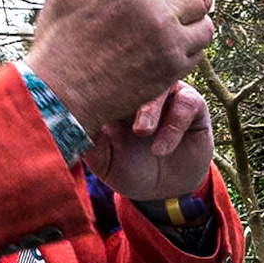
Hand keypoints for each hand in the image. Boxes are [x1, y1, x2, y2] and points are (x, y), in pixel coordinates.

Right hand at [23, 0, 215, 134]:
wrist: (61, 93)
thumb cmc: (60, 38)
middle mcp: (156, 12)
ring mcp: (168, 44)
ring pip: (205, 26)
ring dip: (197, 21)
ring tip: (184, 21)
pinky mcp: (171, 72)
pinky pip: (196, 55)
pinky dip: (189, 48)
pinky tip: (174, 46)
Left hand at [88, 83, 215, 199]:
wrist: (166, 189)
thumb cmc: (130, 169)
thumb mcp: (105, 162)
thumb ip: (91, 145)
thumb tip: (71, 125)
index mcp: (117, 96)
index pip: (107, 78)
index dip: (99, 84)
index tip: (90, 100)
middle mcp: (143, 90)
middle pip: (134, 73)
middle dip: (126, 91)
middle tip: (118, 116)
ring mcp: (168, 95)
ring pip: (162, 83)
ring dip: (151, 106)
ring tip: (142, 132)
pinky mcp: (193, 105)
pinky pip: (187, 102)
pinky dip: (174, 124)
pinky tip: (161, 149)